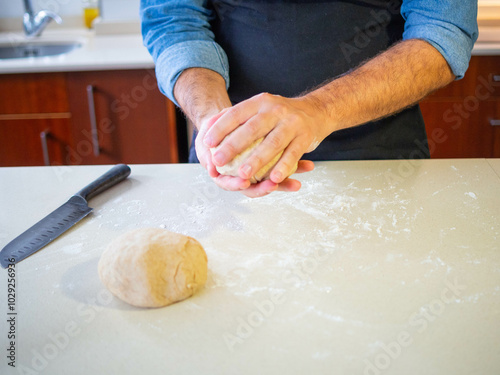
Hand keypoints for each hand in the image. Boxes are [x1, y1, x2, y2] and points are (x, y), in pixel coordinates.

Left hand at [203, 93, 329, 184]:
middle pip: (252, 129)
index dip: (220, 128)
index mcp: (261, 102)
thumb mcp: (262, 107)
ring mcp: (292, 123)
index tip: (207, 142)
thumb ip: (240, 117)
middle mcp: (276, 110)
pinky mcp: (305, 137)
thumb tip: (209, 128)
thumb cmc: (281, 115)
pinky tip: (273, 179)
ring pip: (272, 143)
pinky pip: (292, 154)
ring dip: (257, 160)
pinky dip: (283, 167)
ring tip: (243, 174)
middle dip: (233, 146)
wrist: (317, 110)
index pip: (236, 114)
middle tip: (218, 160)